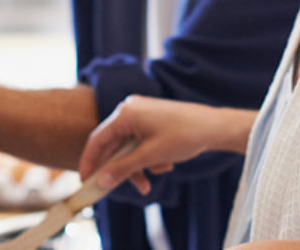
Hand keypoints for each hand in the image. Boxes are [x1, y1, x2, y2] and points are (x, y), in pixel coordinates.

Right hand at [77, 96, 253, 194]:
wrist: (215, 126)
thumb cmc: (184, 136)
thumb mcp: (150, 156)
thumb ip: (123, 169)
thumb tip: (101, 182)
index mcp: (125, 114)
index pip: (97, 140)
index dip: (89, 162)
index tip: (84, 181)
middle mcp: (130, 110)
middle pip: (113, 145)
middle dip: (119, 170)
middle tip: (115, 189)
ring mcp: (142, 114)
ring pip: (128, 147)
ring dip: (136, 167)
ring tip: (149, 183)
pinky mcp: (152, 120)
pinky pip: (140, 143)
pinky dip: (147, 158)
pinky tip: (164, 165)